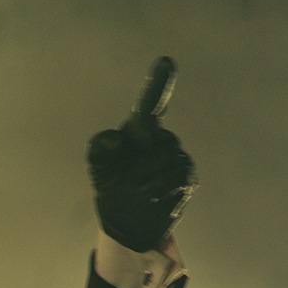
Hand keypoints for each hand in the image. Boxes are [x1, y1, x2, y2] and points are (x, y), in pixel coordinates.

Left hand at [88, 76, 196, 249]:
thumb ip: (99, 152)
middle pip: (157, 142)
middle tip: (127, 183)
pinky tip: (154, 201)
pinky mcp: (188, 179)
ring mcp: (177, 159)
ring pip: (166, 164)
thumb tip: (113, 138)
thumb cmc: (113, 192)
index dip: (158, 84)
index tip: (165, 61)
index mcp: (138, 132)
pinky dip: (161, 195)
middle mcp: (160, 140)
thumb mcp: (100, 173)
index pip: (149, 106)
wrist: (130, 226)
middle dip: (139, 165)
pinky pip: (175, 182)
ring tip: (139, 194)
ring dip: (147, 183)